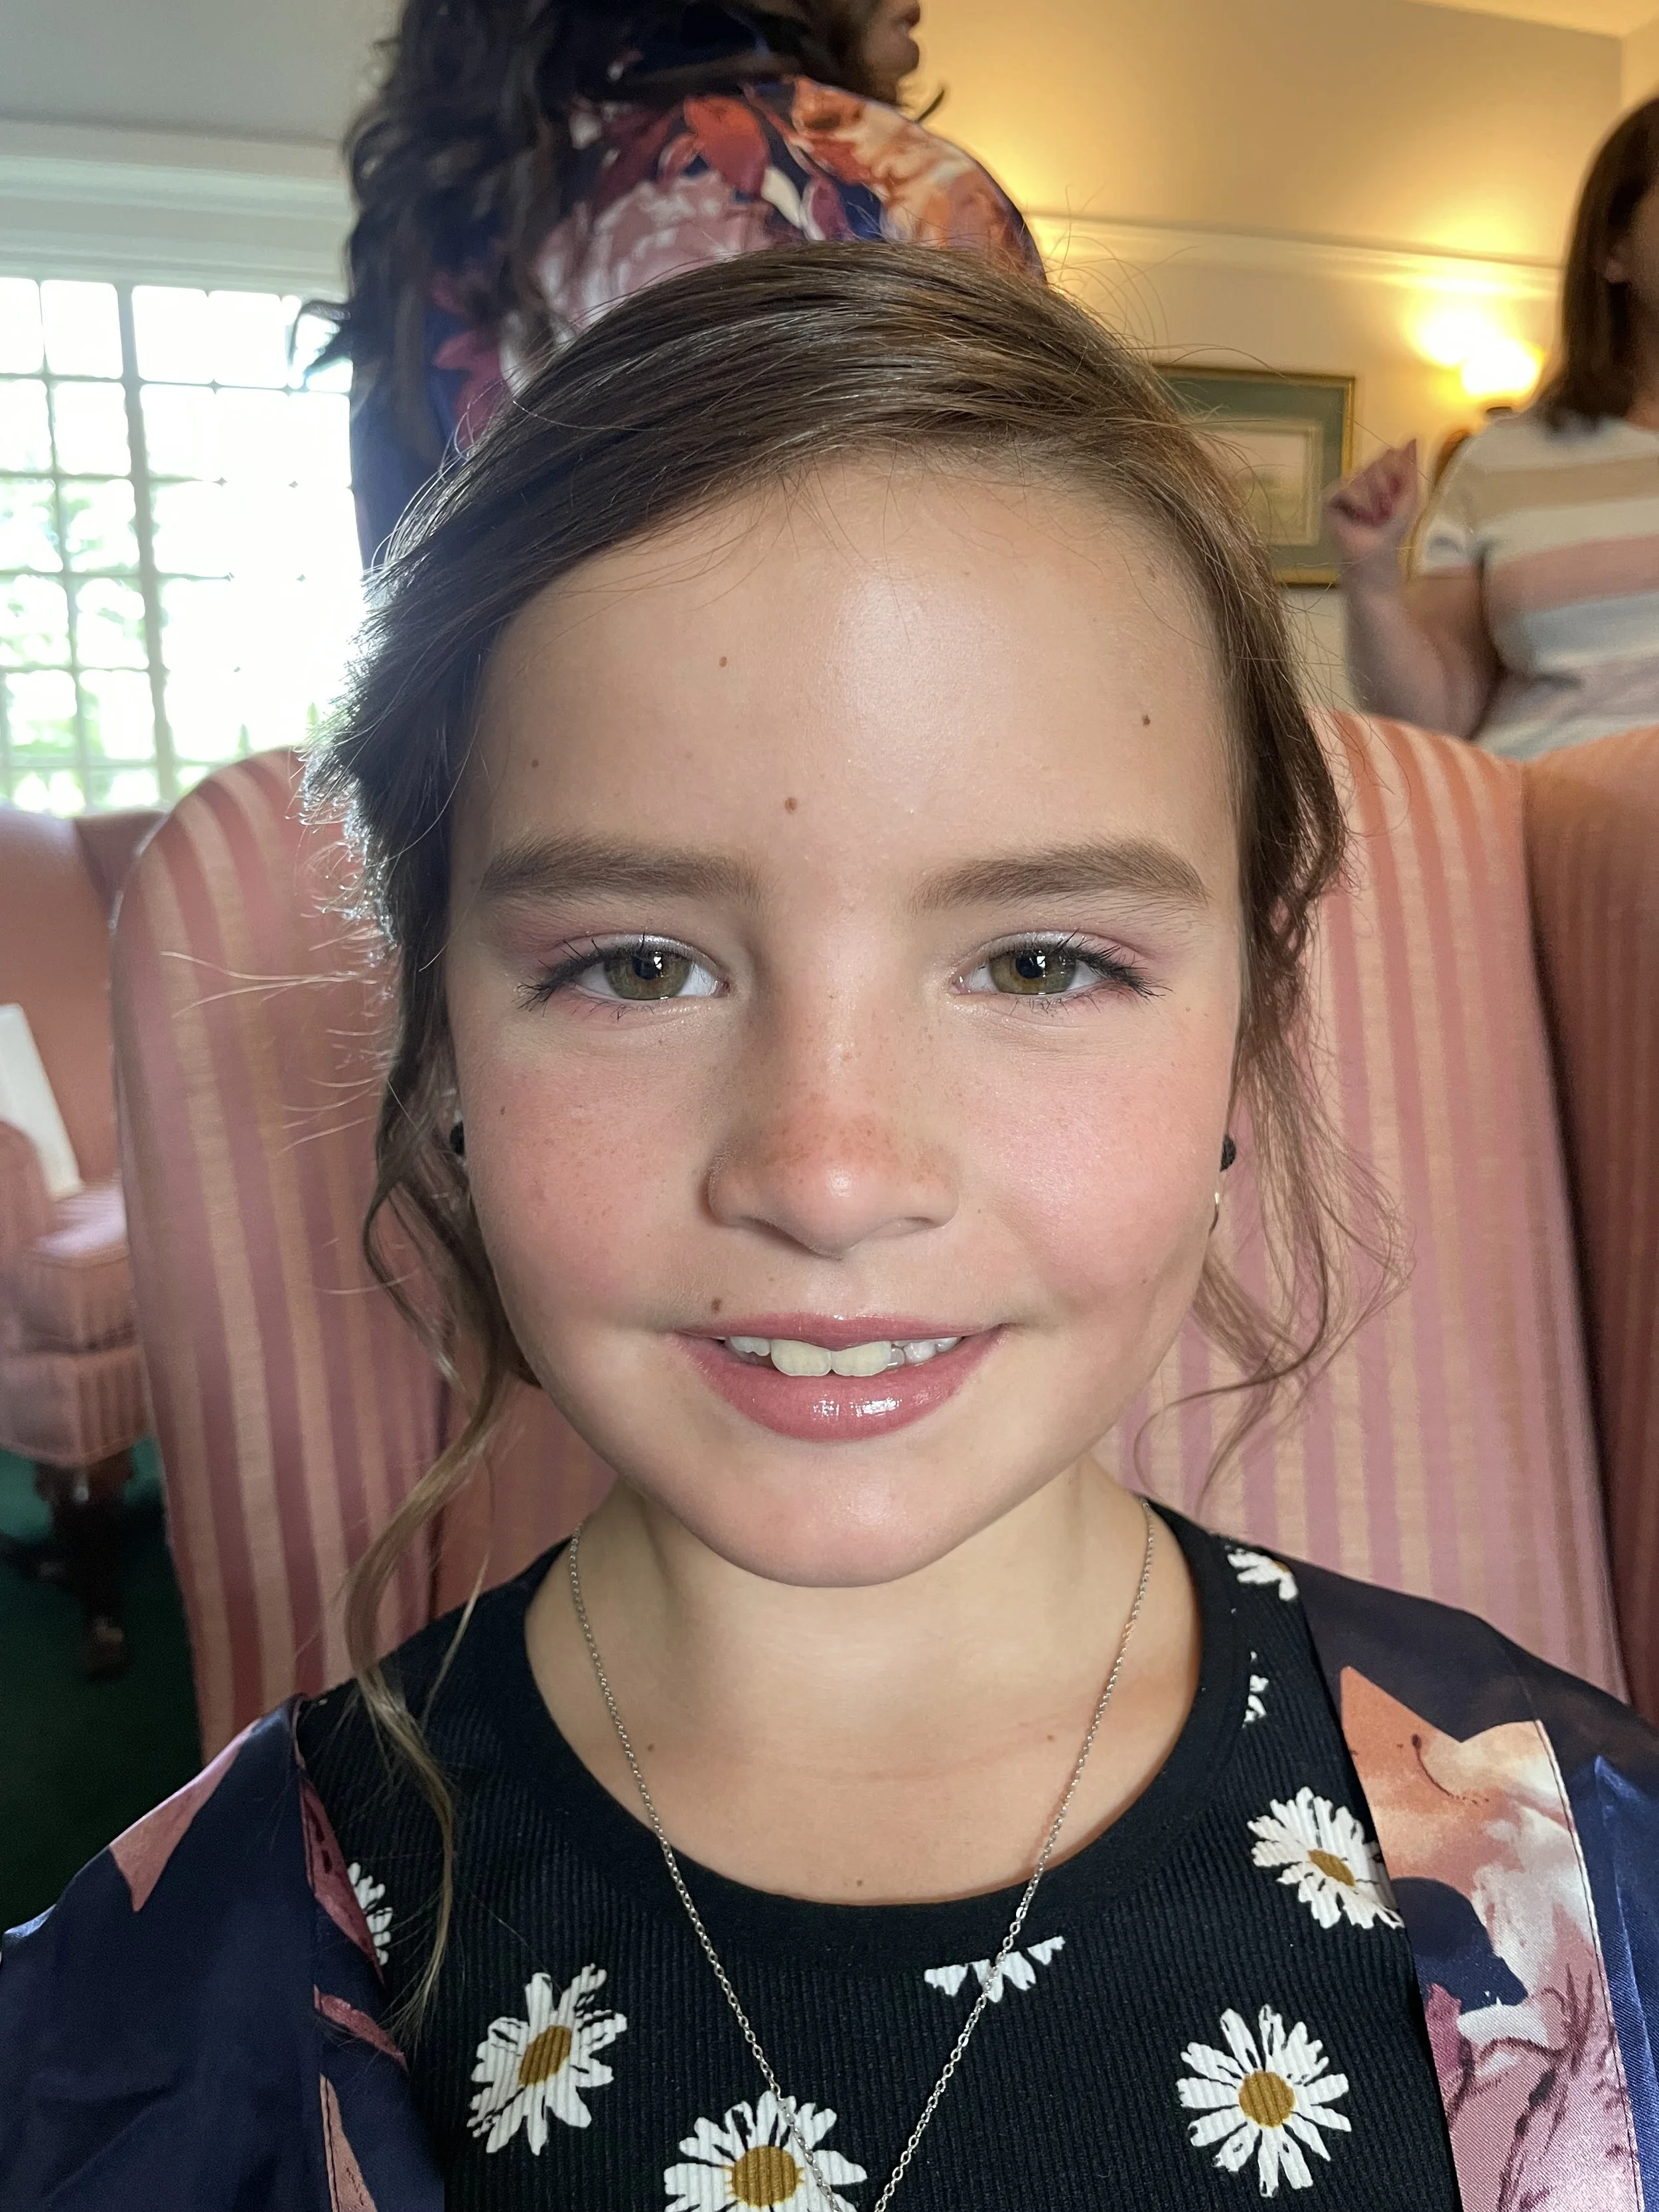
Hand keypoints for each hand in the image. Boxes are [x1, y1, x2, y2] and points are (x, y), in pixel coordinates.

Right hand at [1325, 441, 1419, 582]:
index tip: (1398, 496)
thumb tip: (1412, 438)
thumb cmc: (1391, 531)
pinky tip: (1361, 516)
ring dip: (1374, 500)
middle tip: (1385, 511)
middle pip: (1377, 464)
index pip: (1388, 455)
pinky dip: (1360, 503)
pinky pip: (1348, 487)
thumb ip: (1410, 469)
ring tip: (1373, 517)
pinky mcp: (1329, 499)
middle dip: (1387, 489)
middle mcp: (1360, 477)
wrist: (1375, 555)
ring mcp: (1344, 487)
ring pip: (1363, 475)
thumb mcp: (1410, 497)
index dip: (1397, 472)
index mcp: (1379, 475)